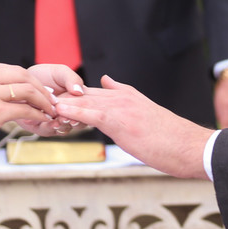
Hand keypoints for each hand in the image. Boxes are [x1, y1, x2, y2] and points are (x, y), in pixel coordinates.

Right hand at [0, 62, 57, 160]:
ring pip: (27, 90)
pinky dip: (38, 114)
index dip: (33, 81)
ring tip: (50, 110)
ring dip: (43, 101)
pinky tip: (42, 119)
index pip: (14, 69)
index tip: (44, 92)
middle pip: (23, 75)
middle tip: (52, 100)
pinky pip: (25, 109)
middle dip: (42, 89)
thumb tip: (25, 85)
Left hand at [16, 64, 84, 135]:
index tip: (80, 109)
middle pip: (78, 123)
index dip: (86, 111)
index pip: (87, 110)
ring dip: (61, 125)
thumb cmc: (44, 75)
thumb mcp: (60, 72)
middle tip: (68, 117)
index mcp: (77, 101)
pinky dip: (48, 127)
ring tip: (57, 120)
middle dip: (74, 121)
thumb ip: (71, 79)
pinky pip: (48, 131)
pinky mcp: (42, 127)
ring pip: (64, 129)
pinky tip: (47, 120)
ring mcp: (56, 121)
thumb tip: (79, 91)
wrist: (23, 80)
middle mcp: (69, 113)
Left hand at [56, 75, 212, 179]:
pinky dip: (74, 111)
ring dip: (62, 103)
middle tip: (37, 100)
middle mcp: (122, 97)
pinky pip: (92, 113)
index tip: (52, 101)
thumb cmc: (171, 137)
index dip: (71, 98)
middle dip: (61, 98)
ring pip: (84, 100)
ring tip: (41, 104)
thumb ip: (127, 98)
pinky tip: (59, 111)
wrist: (189, 146)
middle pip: (83, 94)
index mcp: (126, 96)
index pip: (92, 93)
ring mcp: (121, 107)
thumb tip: (110, 82)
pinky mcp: (121, 120)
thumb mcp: (147, 113)